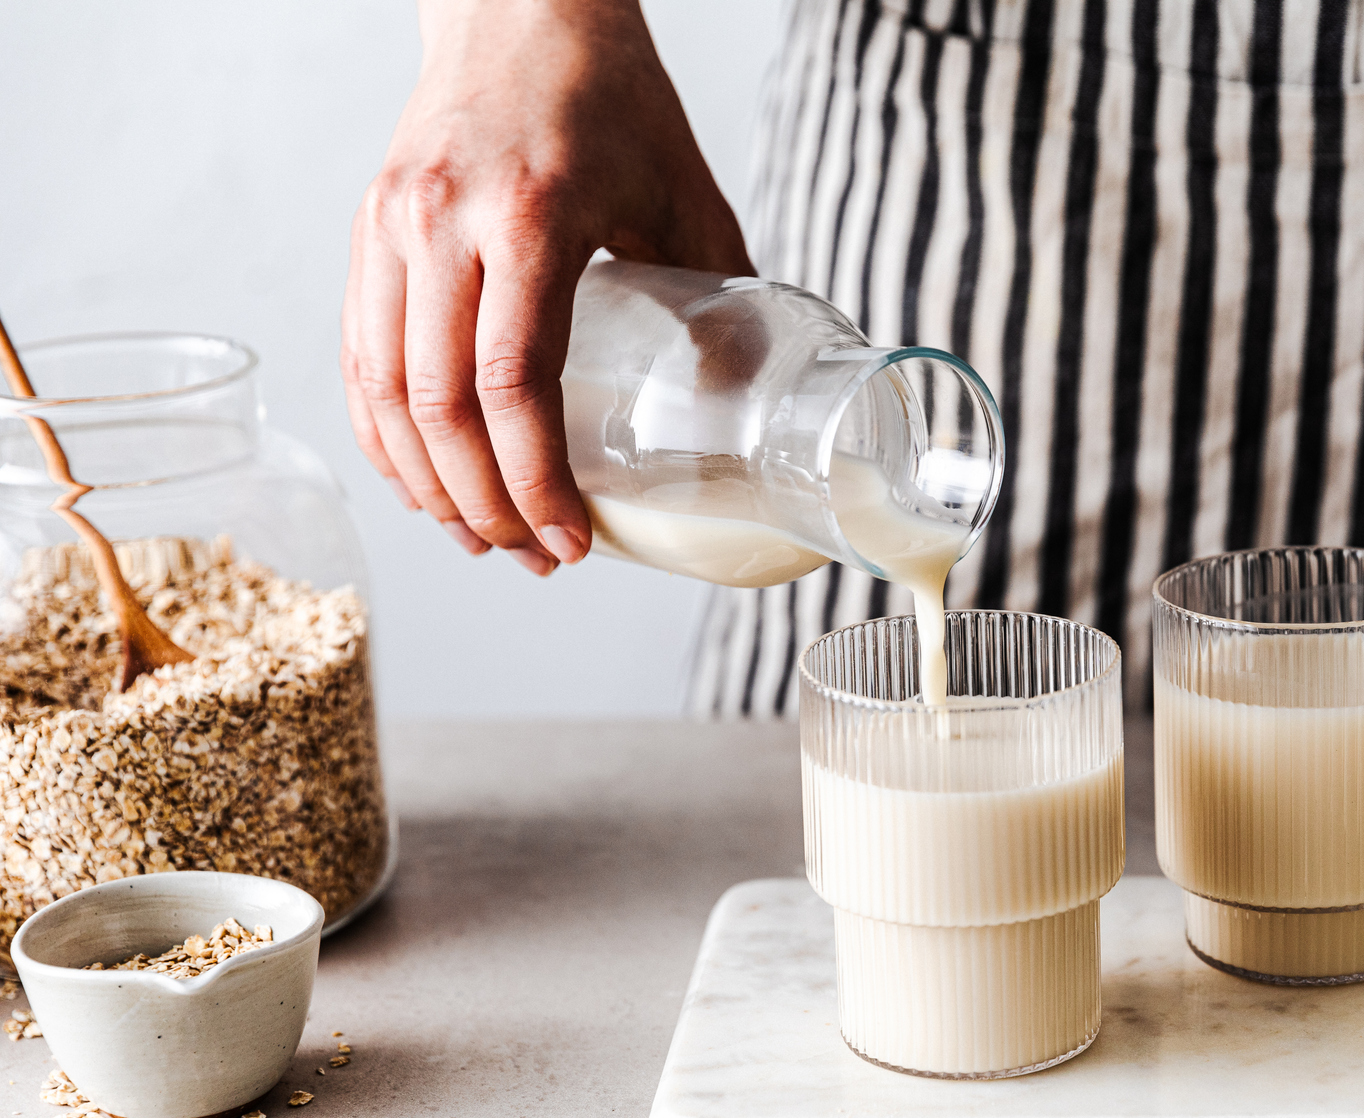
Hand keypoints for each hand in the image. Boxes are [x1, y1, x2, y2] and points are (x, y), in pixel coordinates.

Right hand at [342, 0, 750, 574]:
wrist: (522, 3)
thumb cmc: (613, 96)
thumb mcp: (686, 193)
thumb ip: (720, 296)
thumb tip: (746, 405)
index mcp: (529, 217)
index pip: (512, 382)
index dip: (536, 480)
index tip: (572, 540)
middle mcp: (442, 222)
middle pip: (439, 405)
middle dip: (485, 504)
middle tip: (534, 557)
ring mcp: (390, 224)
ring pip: (383, 390)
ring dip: (429, 484)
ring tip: (482, 538)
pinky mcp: (366, 228)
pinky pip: (357, 353)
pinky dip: (383, 433)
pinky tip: (422, 481)